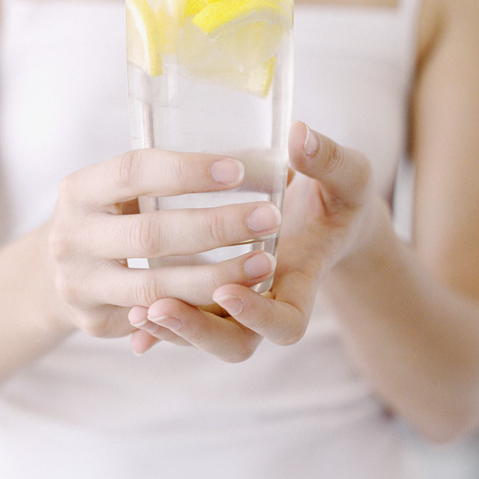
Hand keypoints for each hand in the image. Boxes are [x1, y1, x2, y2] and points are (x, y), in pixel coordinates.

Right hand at [45, 149, 282, 338]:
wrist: (55, 271)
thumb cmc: (108, 217)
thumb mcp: (115, 188)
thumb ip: (161, 178)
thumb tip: (249, 158)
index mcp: (79, 191)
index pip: (134, 172)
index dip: (187, 171)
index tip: (238, 171)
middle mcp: (71, 238)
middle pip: (150, 234)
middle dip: (215, 227)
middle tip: (269, 217)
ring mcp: (79, 284)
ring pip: (156, 289)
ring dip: (216, 278)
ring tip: (263, 263)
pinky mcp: (94, 321)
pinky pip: (155, 321)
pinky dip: (198, 311)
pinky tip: (238, 299)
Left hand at [127, 122, 373, 359]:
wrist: (327, 218)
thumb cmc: (338, 197)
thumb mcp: (347, 176)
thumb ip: (327, 160)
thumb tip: (298, 135)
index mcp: (305, 281)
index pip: (286, 323)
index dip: (258, 315)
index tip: (228, 288)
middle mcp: (269, 304)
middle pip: (235, 344)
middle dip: (197, 330)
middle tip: (159, 308)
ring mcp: (238, 305)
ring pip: (203, 337)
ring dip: (171, 328)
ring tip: (136, 311)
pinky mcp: (213, 297)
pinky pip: (184, 321)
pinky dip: (159, 327)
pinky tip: (130, 320)